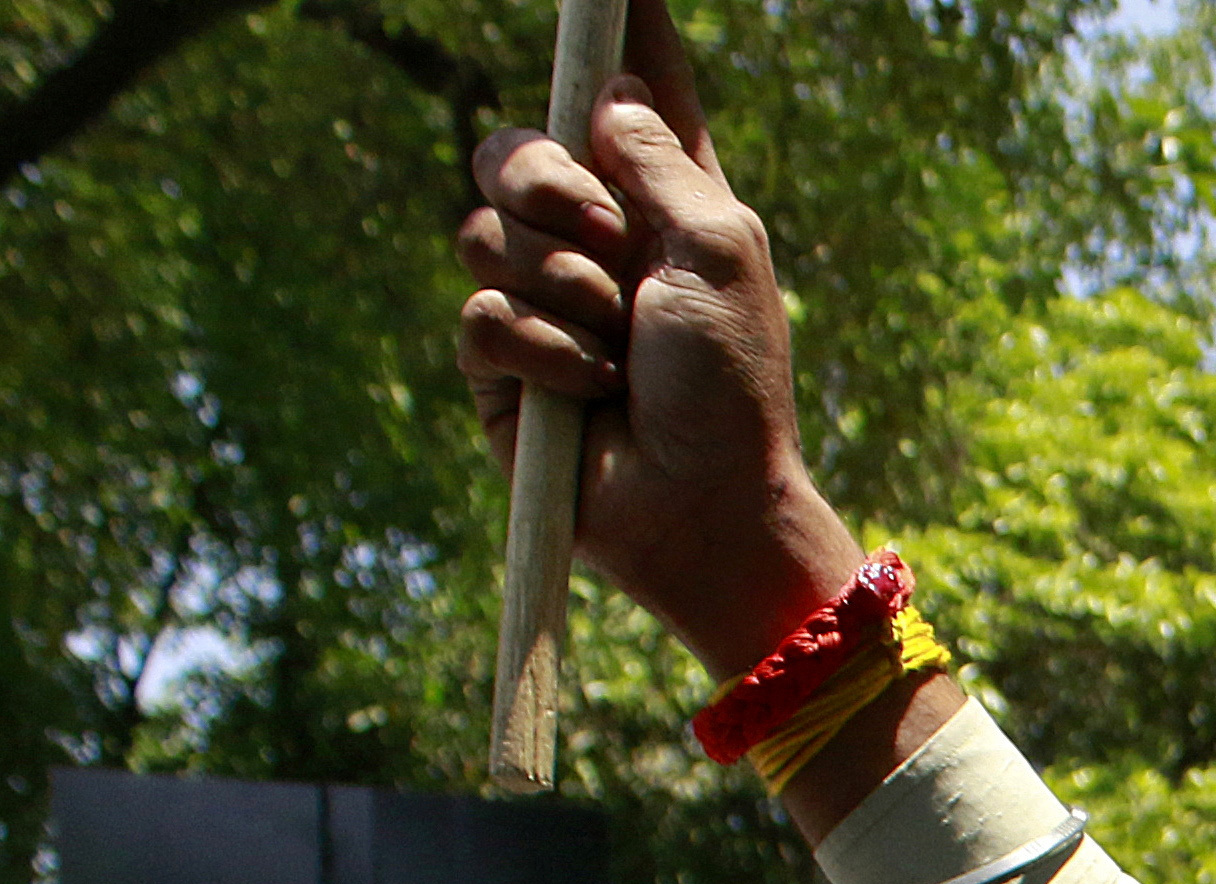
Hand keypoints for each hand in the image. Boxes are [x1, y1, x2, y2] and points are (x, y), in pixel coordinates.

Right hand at [450, 0, 867, 678]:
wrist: (705, 506)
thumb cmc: (735, 386)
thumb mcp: (718, 252)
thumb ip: (662, 163)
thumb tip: (613, 92)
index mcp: (662, 201)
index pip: (630, 96)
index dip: (619, 34)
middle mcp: (595, 240)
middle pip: (510, 149)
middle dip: (544, 183)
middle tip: (602, 234)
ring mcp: (540, 300)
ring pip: (485, 232)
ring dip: (560, 289)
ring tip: (616, 346)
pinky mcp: (500, 366)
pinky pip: (481, 314)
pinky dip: (540, 352)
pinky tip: (587, 393)